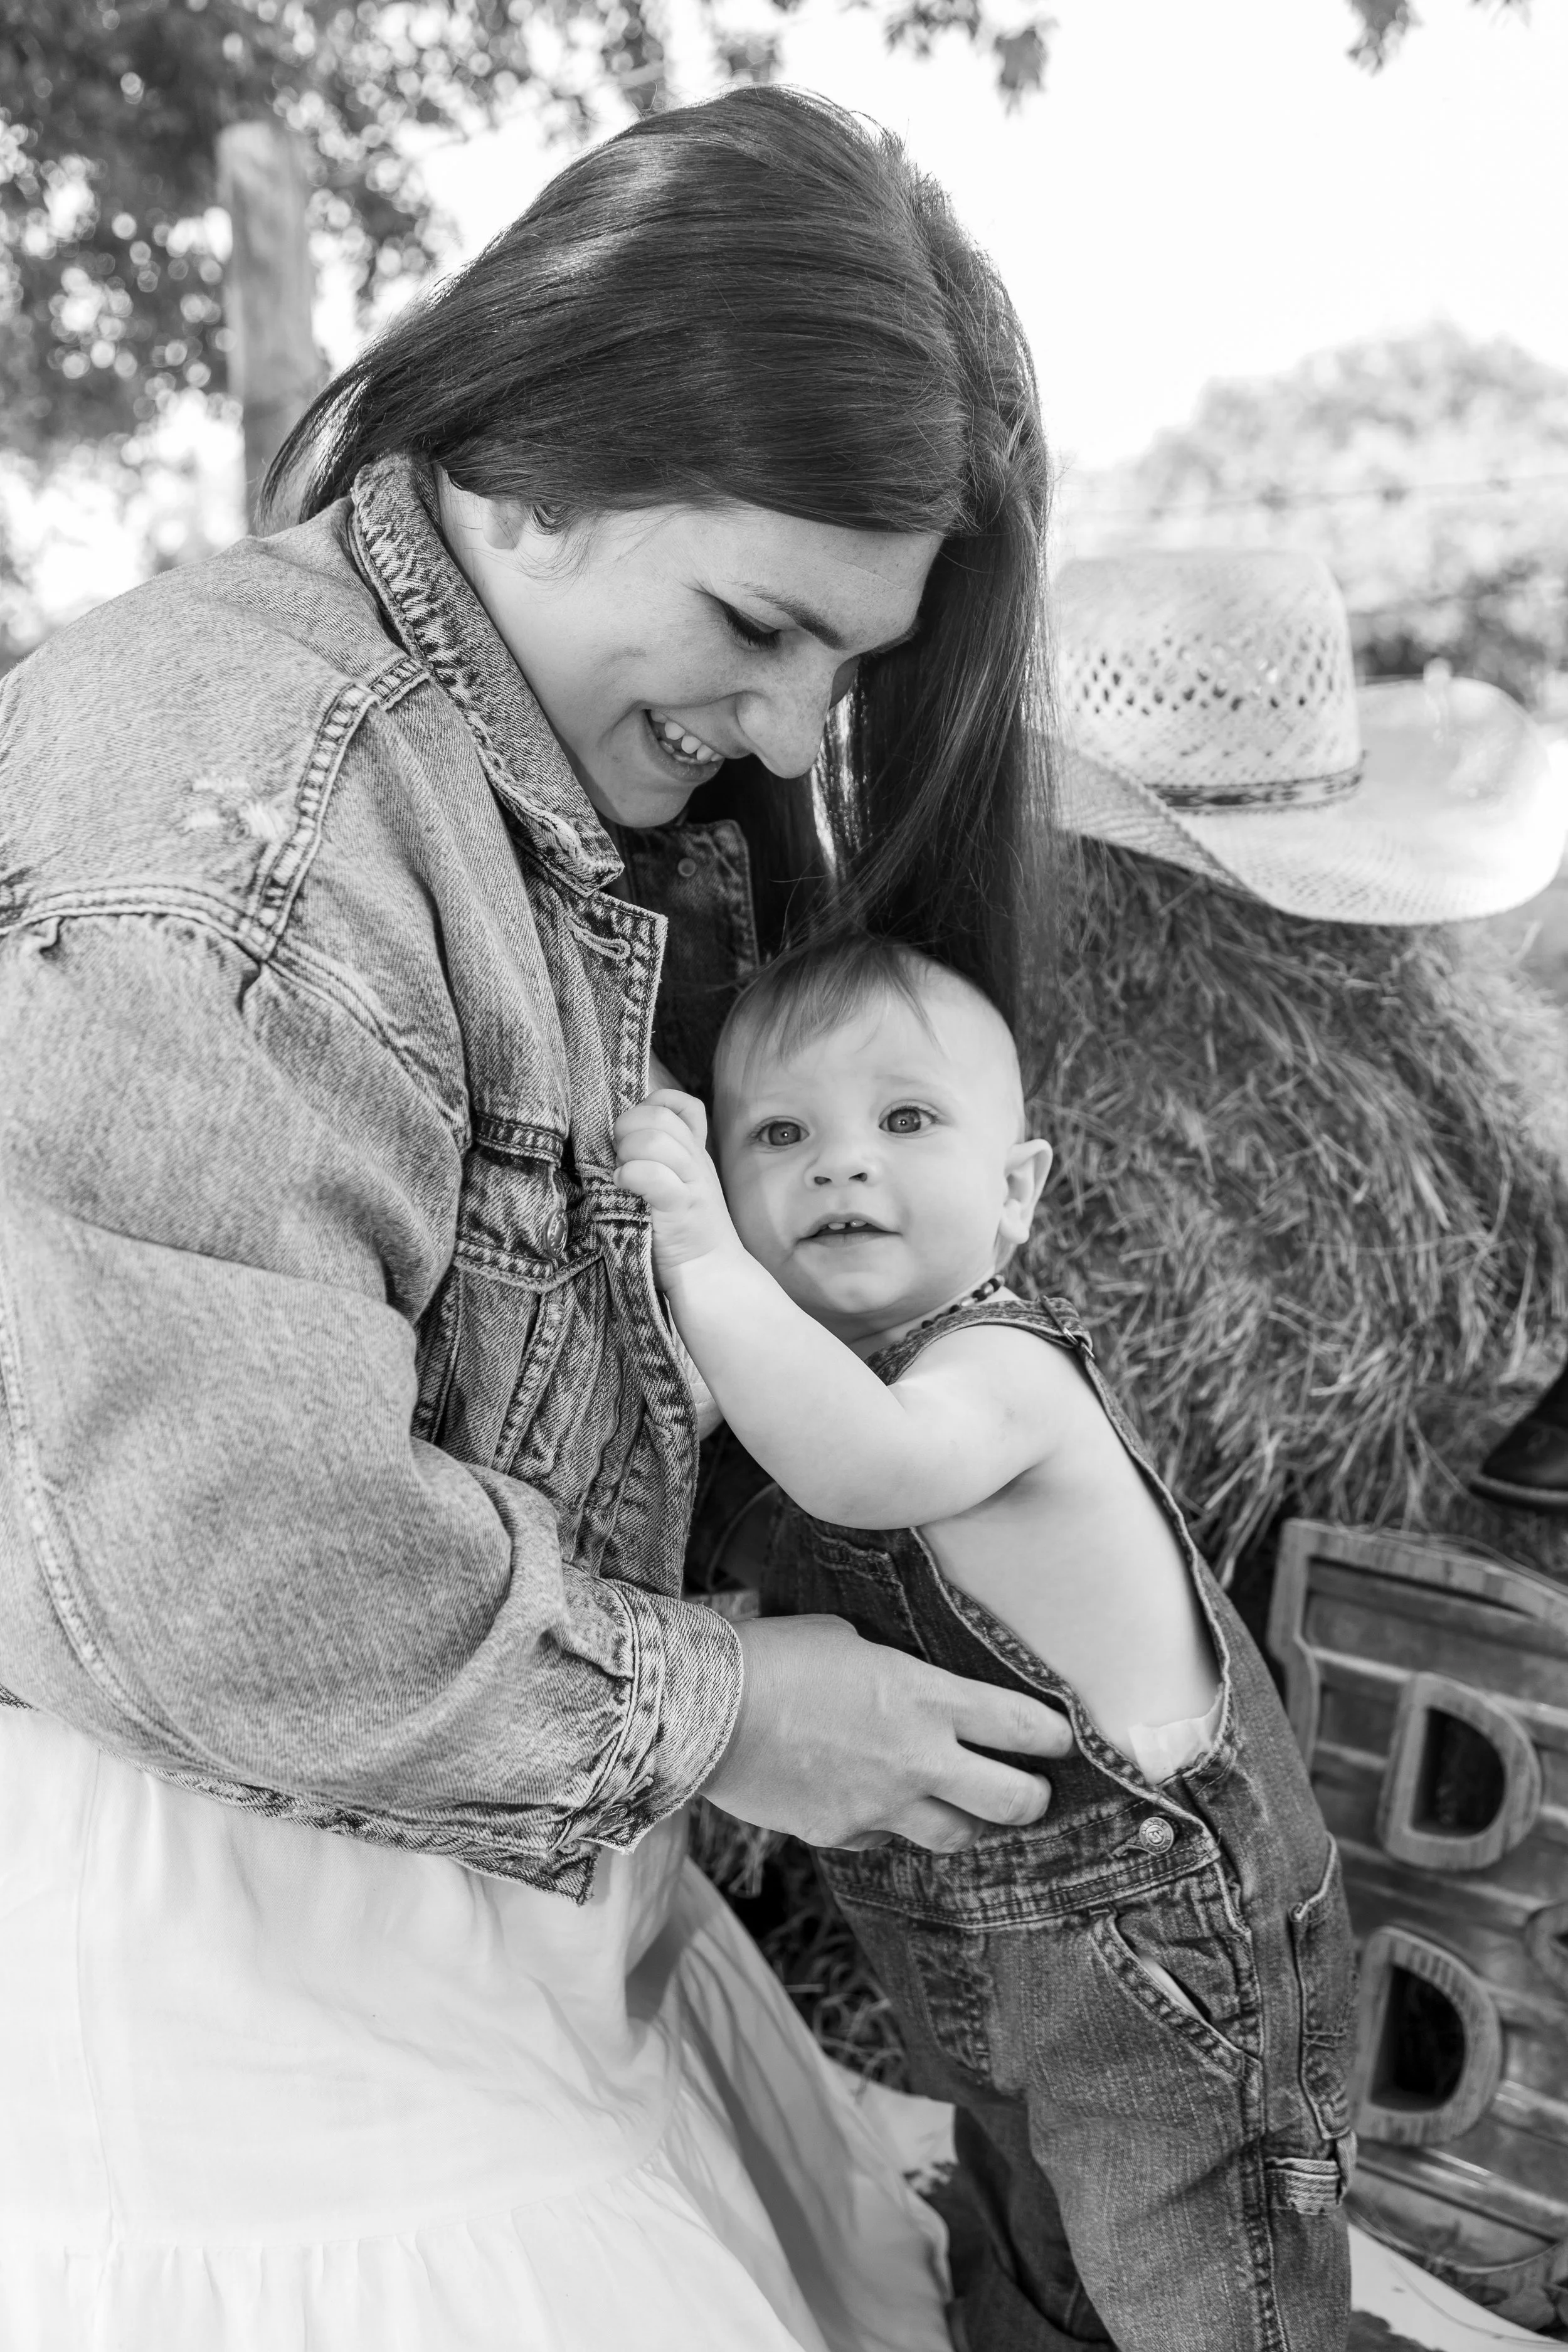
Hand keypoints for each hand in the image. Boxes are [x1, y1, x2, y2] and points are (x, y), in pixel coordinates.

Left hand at [614, 1089, 739, 1276]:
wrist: (710, 1275)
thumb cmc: (683, 1233)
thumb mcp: (682, 1185)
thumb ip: (662, 1159)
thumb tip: (619, 1137)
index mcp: (694, 1153)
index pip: (682, 1104)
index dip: (651, 1105)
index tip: (634, 1132)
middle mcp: (695, 1162)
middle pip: (658, 1115)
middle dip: (627, 1130)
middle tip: (620, 1158)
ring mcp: (691, 1183)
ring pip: (654, 1139)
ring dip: (627, 1154)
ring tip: (622, 1177)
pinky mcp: (679, 1207)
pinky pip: (651, 1174)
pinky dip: (630, 1176)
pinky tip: (623, 1189)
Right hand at [701, 1614, 1073, 1852]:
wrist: (707, 1708)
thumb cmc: (776, 1655)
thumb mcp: (849, 1640)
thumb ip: (892, 1671)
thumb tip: (904, 1683)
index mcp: (927, 1697)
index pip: (1022, 1728)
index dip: (1055, 1738)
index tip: (1062, 1741)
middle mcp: (919, 1758)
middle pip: (1014, 1801)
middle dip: (1032, 1798)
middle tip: (1031, 1791)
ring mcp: (881, 1804)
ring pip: (958, 1837)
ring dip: (967, 1824)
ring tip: (963, 1811)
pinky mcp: (841, 1834)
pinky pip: (883, 1839)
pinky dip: (887, 1825)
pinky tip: (870, 1803)